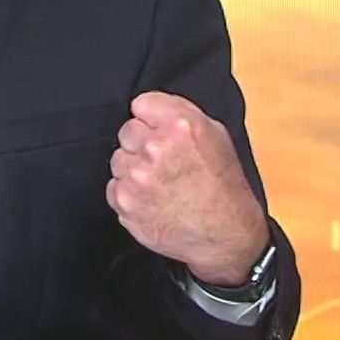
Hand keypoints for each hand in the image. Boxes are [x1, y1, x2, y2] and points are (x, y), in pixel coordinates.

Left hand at [107, 92, 270, 284]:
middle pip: (127, 131)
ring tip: (162, 183)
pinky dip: (129, 192)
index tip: (161, 130)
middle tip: (166, 162)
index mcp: (180, 126)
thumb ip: (179, 113)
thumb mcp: (215, 135)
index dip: (152, 118)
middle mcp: (155, 148)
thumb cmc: (223, 185)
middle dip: (142, 143)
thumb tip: (146, 107)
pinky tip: (153, 200)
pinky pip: (114, 186)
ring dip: (134, 168)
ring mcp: (136, 177)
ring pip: (119, 159)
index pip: (141, 104)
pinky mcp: (124, 202)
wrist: (225, 235)